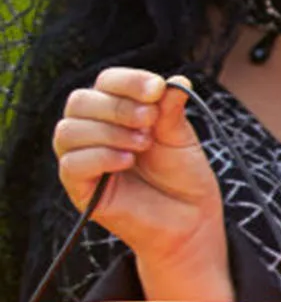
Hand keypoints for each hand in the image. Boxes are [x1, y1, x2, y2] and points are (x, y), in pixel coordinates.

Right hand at [52, 69, 229, 301]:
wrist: (191, 220)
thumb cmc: (184, 177)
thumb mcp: (181, 139)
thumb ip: (172, 111)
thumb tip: (177, 81)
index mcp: (116, 111)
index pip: (106, 82)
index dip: (128, 81)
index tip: (156, 88)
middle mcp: (92, 130)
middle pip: (81, 101)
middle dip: (118, 106)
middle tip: (150, 121)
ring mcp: (82, 159)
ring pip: (70, 130)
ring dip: (109, 132)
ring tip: (143, 144)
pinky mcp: (79, 187)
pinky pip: (72, 164)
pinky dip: (100, 157)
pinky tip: (127, 161)